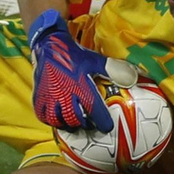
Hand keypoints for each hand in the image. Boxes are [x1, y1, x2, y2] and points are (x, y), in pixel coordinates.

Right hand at [27, 10, 138, 130]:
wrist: (49, 46)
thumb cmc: (75, 55)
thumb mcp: (96, 60)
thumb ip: (114, 70)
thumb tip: (134, 78)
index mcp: (81, 86)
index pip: (94, 110)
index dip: (102, 122)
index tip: (108, 127)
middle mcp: (65, 94)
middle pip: (76, 120)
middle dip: (85, 125)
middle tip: (91, 125)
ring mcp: (50, 97)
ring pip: (60, 121)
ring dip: (69, 124)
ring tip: (75, 123)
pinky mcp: (39, 98)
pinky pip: (44, 117)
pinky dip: (52, 121)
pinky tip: (58, 119)